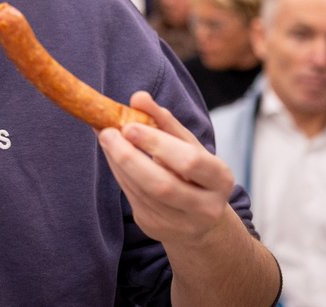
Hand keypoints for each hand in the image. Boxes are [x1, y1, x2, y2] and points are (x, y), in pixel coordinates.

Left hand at [96, 91, 235, 246]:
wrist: (199, 219)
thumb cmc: (193, 172)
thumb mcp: (187, 145)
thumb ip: (164, 121)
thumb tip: (138, 97)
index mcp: (220, 179)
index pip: (190, 162)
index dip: (157, 143)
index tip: (130, 126)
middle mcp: (205, 207)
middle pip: (162, 185)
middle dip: (130, 157)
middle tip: (107, 132)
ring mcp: (180, 223)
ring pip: (142, 193)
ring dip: (118, 163)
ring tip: (105, 138)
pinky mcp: (157, 228)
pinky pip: (133, 199)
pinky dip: (119, 174)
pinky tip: (112, 156)